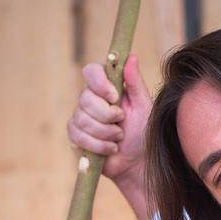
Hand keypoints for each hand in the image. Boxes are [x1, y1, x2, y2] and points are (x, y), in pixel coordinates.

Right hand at [67, 54, 152, 219]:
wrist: (139, 163)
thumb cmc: (144, 133)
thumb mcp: (144, 106)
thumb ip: (135, 83)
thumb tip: (132, 56)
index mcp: (107, 88)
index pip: (91, 71)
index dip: (99, 83)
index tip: (114, 96)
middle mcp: (91, 100)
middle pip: (85, 97)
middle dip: (107, 115)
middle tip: (121, 123)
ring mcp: (80, 118)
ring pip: (82, 119)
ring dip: (106, 133)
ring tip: (119, 138)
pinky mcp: (76, 137)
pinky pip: (79, 136)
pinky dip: (99, 145)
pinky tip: (111, 149)